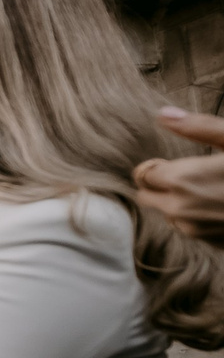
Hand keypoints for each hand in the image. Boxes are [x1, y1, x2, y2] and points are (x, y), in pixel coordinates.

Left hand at [137, 107, 223, 242]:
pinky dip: (197, 217)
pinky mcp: (210, 243)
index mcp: (180, 179)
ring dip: (179, 202)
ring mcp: (194, 230)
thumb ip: (198, 127)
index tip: (175, 161)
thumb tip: (163, 114)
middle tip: (188, 174)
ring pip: (168, 214)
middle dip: (160, 185)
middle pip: (147, 197)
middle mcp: (179, 209)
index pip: (143, 174)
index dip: (158, 165)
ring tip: (211, 188)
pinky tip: (222, 205)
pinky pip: (190, 228)